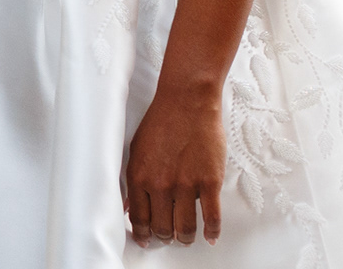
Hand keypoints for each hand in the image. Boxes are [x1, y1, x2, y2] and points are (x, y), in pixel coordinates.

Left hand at [124, 84, 224, 246]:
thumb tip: (130, 206)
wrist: (186, 103)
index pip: (138, 218)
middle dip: (164, 237)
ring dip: (185, 238)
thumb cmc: (161, 122)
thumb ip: (133, 179)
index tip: (146, 239)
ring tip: (185, 238)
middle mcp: (160, 185)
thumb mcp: (136, 150)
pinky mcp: (209, 183)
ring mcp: (186, 185)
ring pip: (185, 228)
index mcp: (139, 177)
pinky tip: (210, 237)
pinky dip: (212, 232)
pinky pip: (212, 218)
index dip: (143, 233)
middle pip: (162, 227)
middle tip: (168, 237)